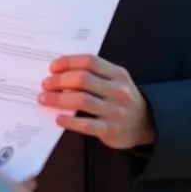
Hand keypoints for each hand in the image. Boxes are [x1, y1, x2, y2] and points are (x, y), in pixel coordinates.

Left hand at [38, 55, 155, 149]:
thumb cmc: (122, 99)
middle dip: (59, 80)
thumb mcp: (116, 81)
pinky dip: (69, 121)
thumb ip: (95, 74)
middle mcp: (118, 90)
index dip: (68, 62)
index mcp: (118, 74)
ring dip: (58, 98)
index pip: (90, 61)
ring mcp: (115, 111)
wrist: (145, 124)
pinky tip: (59, 118)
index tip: (52, 67)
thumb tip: (59, 72)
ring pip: (81, 100)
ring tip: (44, 98)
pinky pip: (86, 124)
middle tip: (45, 84)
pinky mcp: (111, 130)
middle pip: (83, 79)